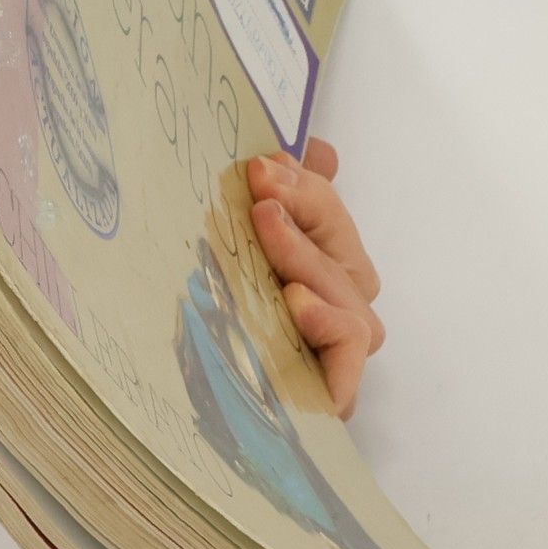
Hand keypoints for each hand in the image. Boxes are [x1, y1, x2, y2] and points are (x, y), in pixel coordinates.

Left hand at [246, 139, 383, 418]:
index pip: (329, 214)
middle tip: (258, 191)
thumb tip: (316, 149)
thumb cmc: (221, 314)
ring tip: (267, 230)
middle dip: (303, 210)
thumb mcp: (241, 243)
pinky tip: (297, 301)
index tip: (261, 167)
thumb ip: (283, 192)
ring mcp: (338, 347)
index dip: (303, 186)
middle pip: (341, 248)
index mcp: (323, 262)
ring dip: (307, 256)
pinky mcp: (330, 388)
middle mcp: (340, 303)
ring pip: (347, 290)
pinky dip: (331, 321)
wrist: (198, 399)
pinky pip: (349, 348)